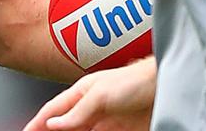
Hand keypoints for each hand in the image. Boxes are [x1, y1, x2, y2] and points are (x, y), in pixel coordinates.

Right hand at [23, 57, 155, 130]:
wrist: (168, 86)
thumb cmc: (136, 80)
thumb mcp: (100, 94)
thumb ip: (77, 111)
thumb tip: (53, 123)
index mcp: (82, 93)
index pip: (52, 111)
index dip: (37, 122)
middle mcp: (91, 109)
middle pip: (64, 128)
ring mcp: (106, 122)